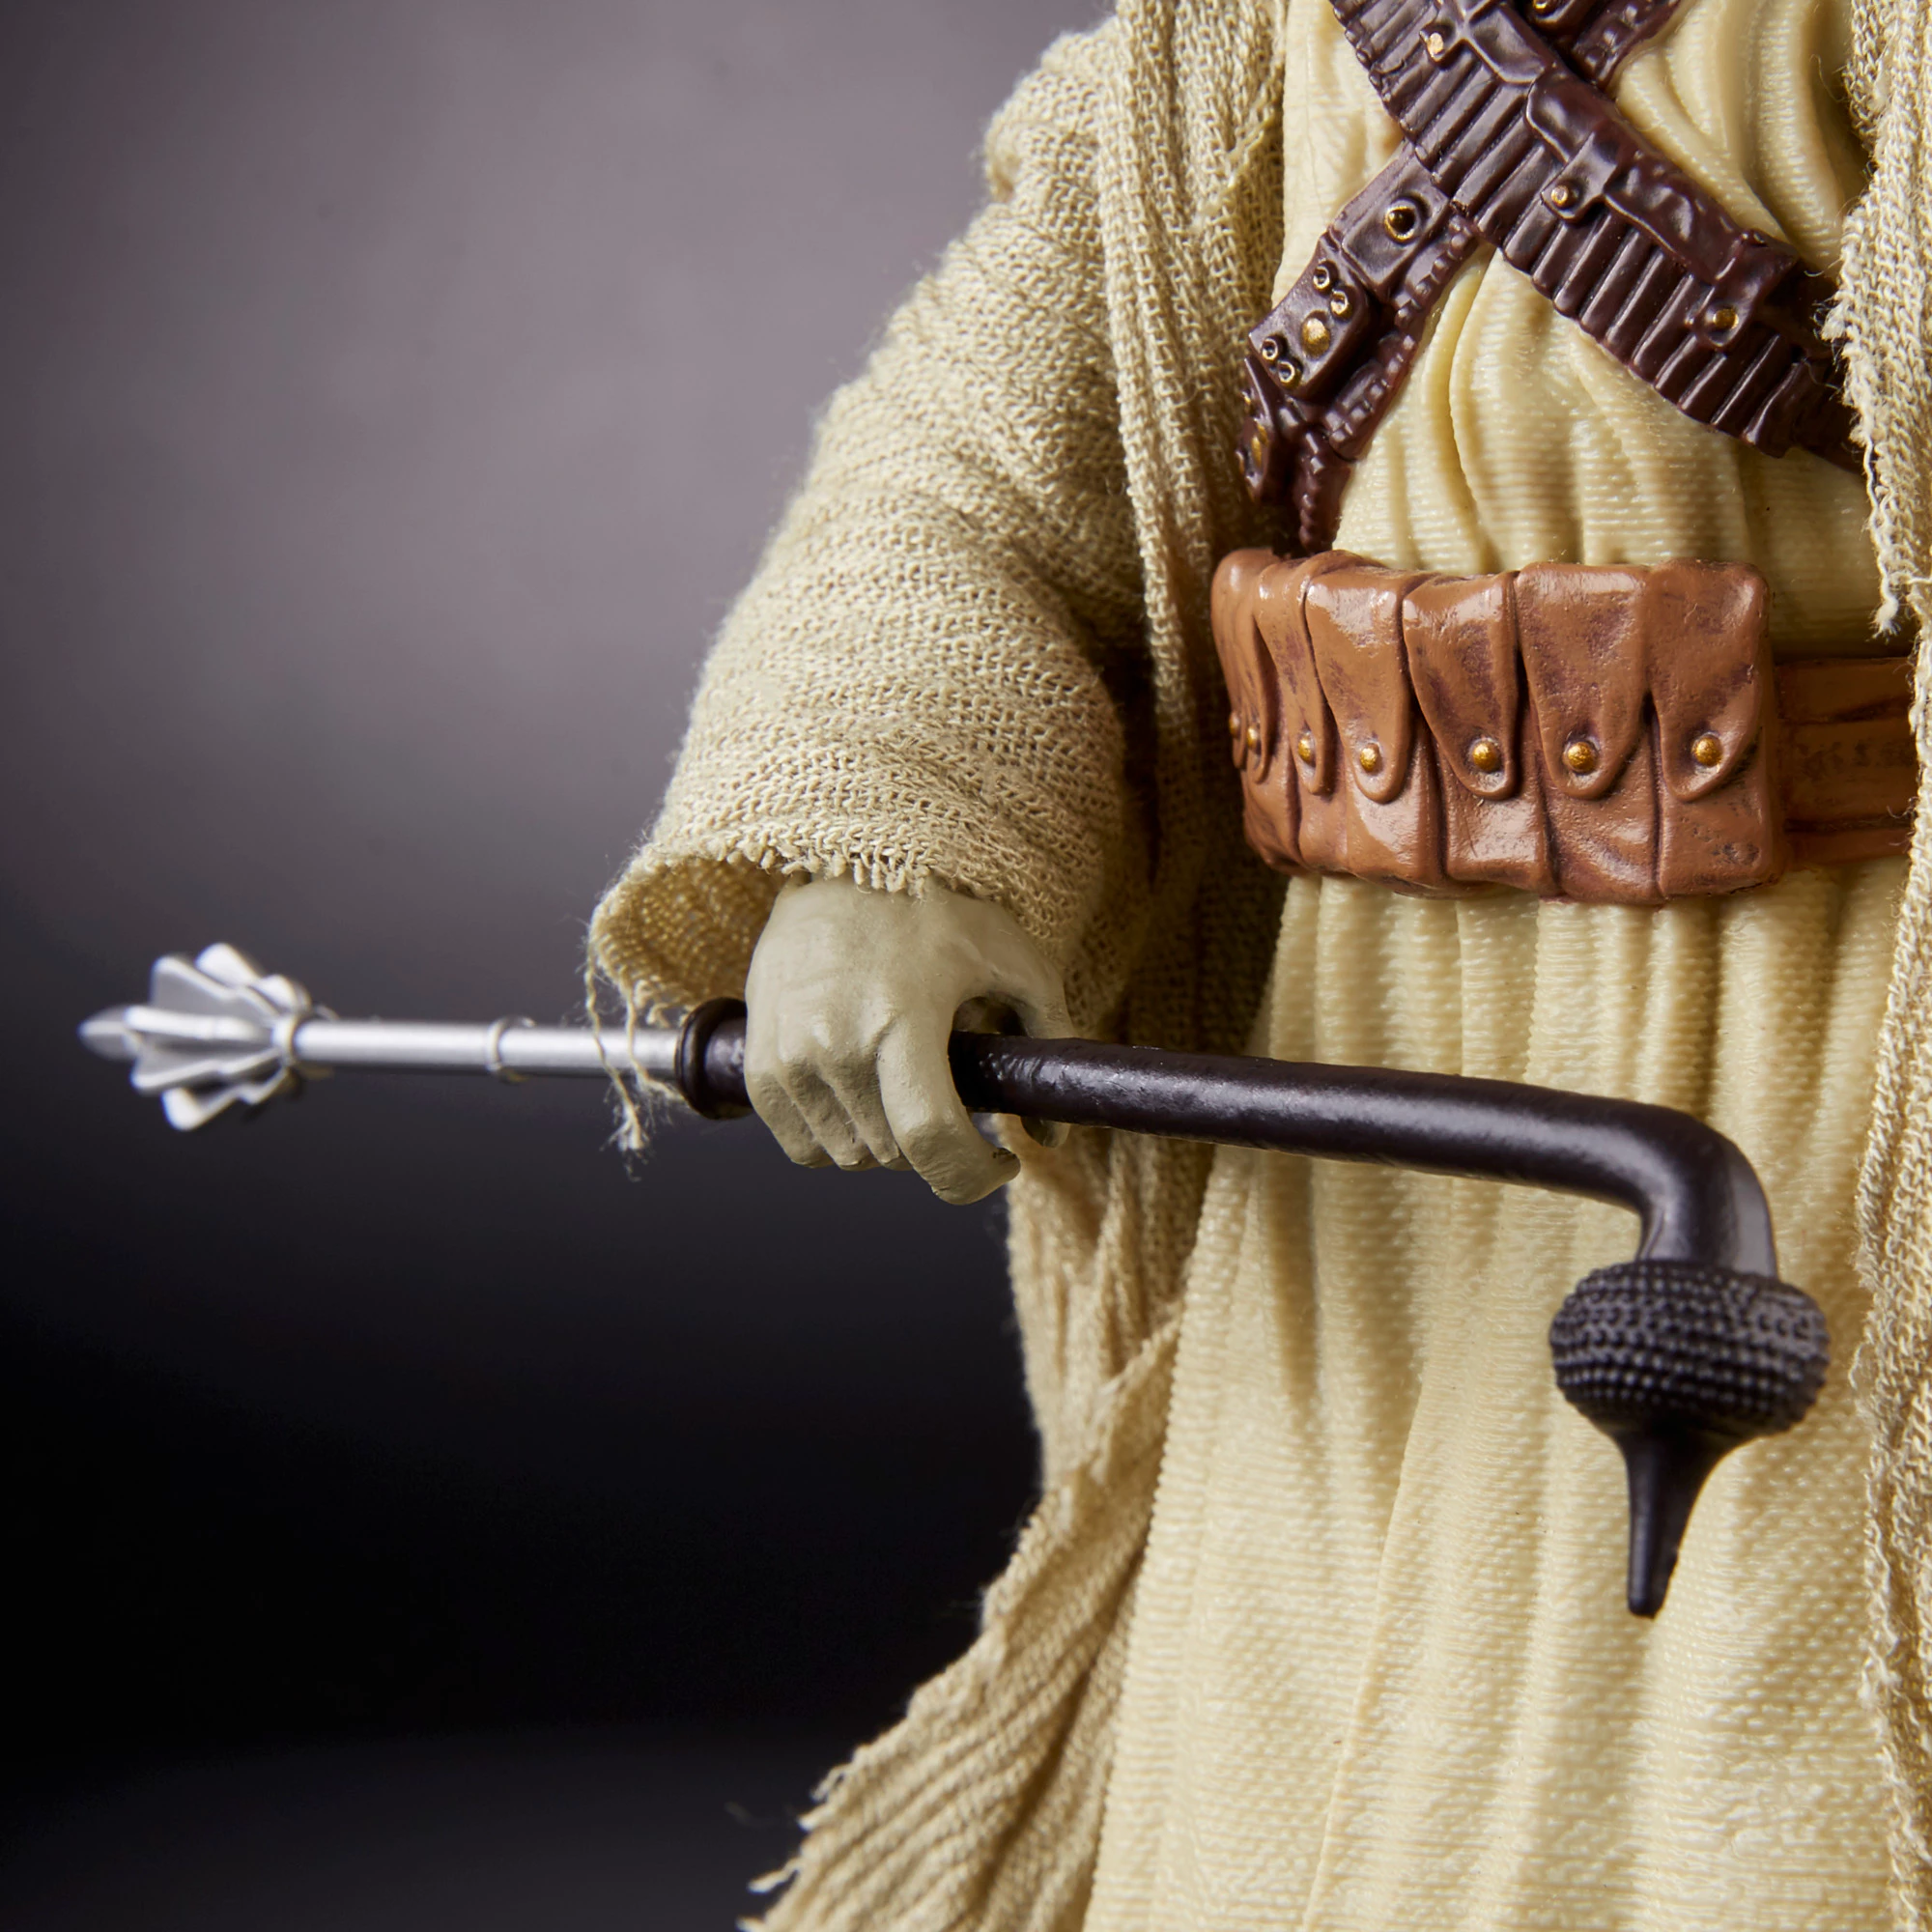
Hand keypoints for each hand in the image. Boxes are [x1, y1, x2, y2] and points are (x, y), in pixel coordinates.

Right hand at [743, 873, 1069, 1203]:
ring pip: (848, 1156)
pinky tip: (863, 1097)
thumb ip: (1048, 1037)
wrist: (840, 860)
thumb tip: (1050, 1134)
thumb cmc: (935, 906)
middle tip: (955, 1103)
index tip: (1003, 1163)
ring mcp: (789, 1057)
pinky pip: (801, 1145)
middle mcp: (835, 1045)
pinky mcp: (759, 1062)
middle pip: (893, 1155)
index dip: (973, 1175)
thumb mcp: (1012, 955)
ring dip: (886, 1144)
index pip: (930, 1140)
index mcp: (901, 1020)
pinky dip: (836, 1138)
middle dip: (936, 1146)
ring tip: (906, 1090)